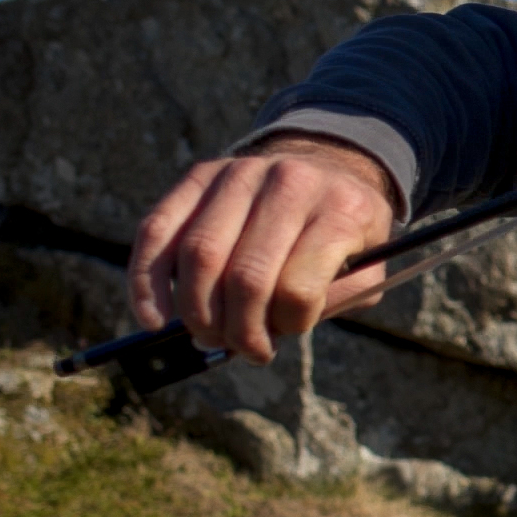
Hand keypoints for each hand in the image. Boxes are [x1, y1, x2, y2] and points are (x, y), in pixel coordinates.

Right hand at [128, 133, 400, 361]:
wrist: (325, 167)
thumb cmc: (343, 232)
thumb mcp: (368, 266)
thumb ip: (332, 302)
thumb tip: (267, 332)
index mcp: (341, 210)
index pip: (299, 287)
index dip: (286, 326)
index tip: (283, 336)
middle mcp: (290, 184)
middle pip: (245, 277)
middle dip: (236, 330)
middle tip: (240, 349)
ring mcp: (240, 173)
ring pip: (199, 256)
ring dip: (196, 313)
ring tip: (209, 335)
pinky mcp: (199, 175)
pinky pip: (158, 231)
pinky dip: (148, 281)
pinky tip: (154, 318)